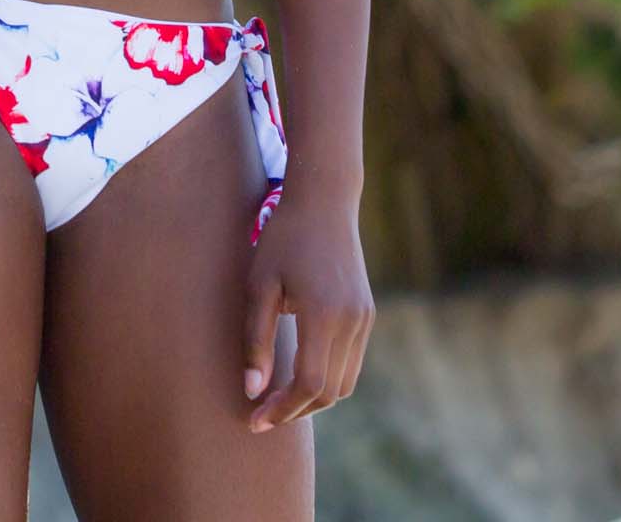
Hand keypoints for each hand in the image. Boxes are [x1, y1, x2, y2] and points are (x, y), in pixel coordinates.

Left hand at [242, 188, 374, 432]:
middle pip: (329, 392)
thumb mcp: (260, 283)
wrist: (325, 201)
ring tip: (279, 396)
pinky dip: (327, 376)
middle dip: (296, 409)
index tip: (256, 419)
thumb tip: (253, 390)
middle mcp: (351, 321)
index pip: (309, 383)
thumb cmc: (284, 238)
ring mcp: (364, 318)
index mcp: (323, 313)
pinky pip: (351, 362)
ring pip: (344, 383)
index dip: (282, 409)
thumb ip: (256, 339)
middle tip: (263, 413)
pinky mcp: (367, 314)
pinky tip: (300, 370)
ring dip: (313, 397)